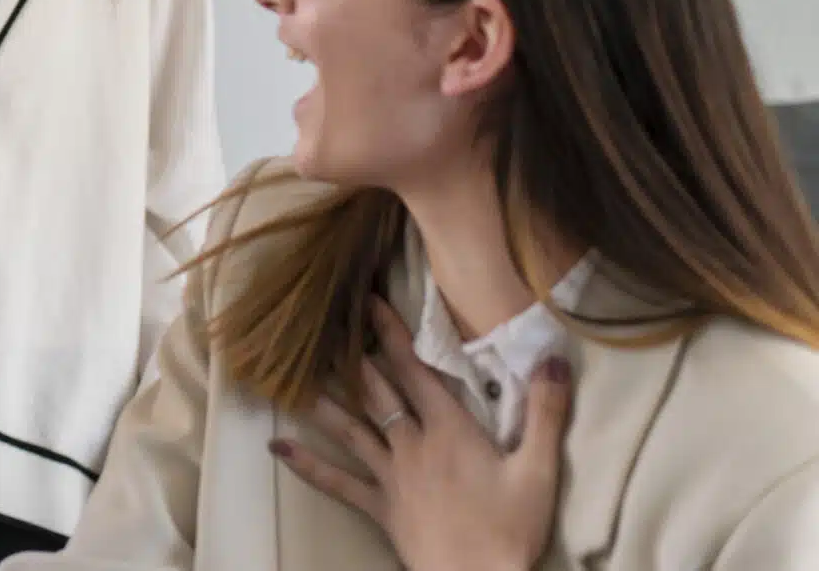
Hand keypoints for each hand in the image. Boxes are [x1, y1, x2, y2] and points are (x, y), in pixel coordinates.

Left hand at [272, 297, 567, 570]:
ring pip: (349, 428)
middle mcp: (412, 444)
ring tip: (289, 373)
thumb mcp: (539, 470)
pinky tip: (277, 447)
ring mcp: (391, 475)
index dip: (391, 333)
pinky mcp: (381, 507)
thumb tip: (554, 356)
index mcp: (449, 429)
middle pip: (376, 391)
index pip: (415, 369)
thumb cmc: (511, 529)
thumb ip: (546, 412)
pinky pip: (338, 482)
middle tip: (323, 323)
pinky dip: (308, 465)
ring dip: (322, 399)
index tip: (368, 301)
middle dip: (352, 355)